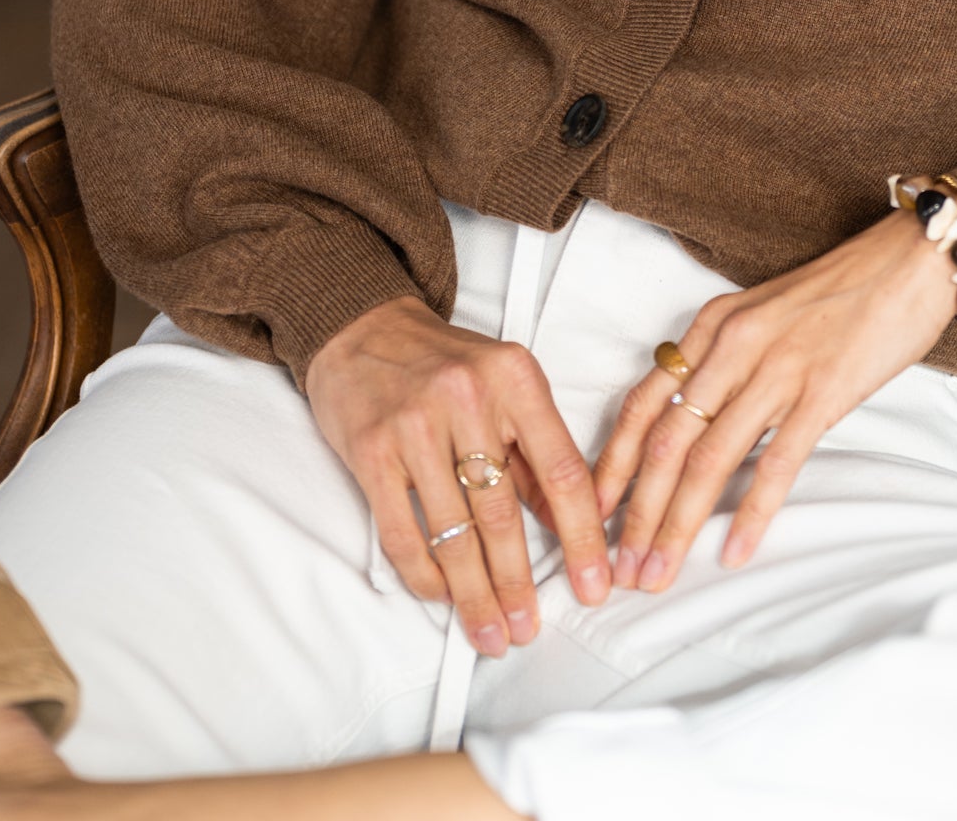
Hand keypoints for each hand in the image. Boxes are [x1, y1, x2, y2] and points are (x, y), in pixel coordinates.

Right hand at [306, 294, 611, 654]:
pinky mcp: (372, 451)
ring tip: (490, 630)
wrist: (362, 326)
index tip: (594, 583)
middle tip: (528, 627)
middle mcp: (468, 398)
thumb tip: (569, 520)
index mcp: (516, 379)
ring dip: (475, 594)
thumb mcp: (506, 386)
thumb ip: (537, 450)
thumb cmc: (441, 361)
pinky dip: (425, 574)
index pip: (563, 472)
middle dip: (519, 583)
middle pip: (504, 514)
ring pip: (455, 532)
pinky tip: (442, 595)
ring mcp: (416, 425)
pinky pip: (403, 532)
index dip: (583, 538)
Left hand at [593, 211, 956, 592]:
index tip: (592, 515)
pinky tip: (734, 551)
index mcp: (712, 326)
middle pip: (665, 442)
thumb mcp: (762, 313)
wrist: (910, 259)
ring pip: (709, 459)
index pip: (642, 404)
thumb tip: (693, 422)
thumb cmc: (841, 289)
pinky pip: (776, 462)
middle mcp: (733, 346)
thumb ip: (725, 360)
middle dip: (637, 514)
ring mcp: (777, 368)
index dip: (611, 466)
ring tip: (660, 573)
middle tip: (621, 570)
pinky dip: (751, 513)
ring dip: (678, 524)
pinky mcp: (823, 391)